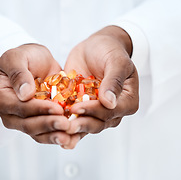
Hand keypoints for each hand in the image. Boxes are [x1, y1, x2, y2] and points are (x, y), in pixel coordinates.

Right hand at [0, 44, 79, 147]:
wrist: (39, 61)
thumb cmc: (25, 56)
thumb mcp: (17, 57)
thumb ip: (18, 73)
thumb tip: (24, 94)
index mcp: (0, 99)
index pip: (19, 108)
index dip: (38, 109)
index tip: (56, 108)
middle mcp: (9, 114)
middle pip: (28, 125)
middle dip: (48, 125)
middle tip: (66, 124)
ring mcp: (23, 122)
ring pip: (38, 134)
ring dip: (54, 136)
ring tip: (70, 135)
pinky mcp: (38, 124)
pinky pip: (47, 134)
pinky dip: (60, 136)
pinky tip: (73, 137)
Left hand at [64, 26, 138, 142]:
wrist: (94, 46)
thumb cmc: (110, 50)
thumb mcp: (116, 61)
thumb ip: (114, 80)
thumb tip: (110, 102)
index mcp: (127, 102)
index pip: (110, 111)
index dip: (93, 111)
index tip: (77, 107)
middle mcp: (113, 111)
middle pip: (98, 123)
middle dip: (81, 124)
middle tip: (65, 125)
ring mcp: (96, 112)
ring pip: (85, 126)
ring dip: (72, 130)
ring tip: (58, 133)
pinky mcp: (82, 109)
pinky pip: (74, 119)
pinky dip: (64, 124)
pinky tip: (53, 130)